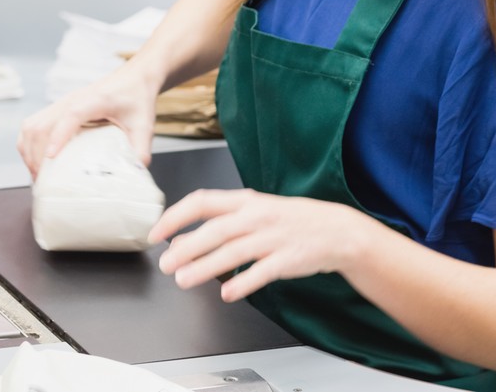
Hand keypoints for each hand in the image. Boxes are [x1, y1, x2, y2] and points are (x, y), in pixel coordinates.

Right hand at [16, 63, 159, 177]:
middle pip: (42, 125)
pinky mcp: (57, 109)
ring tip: (38, 175)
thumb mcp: (144, 126)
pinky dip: (29, 144)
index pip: (70, 115)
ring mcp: (61, 103)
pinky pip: (33, 125)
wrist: (133, 78)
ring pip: (31, 125)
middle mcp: (71, 100)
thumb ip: (140, 150)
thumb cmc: (137, 98)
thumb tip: (133, 175)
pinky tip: (37, 161)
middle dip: (36, 155)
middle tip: (44, 182)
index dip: (58, 136)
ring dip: (29, 151)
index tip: (51, 158)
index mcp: (94, 100)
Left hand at [148, 189, 380, 302]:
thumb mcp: (254, 212)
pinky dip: (244, 282)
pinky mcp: (289, 258)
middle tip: (166, 263)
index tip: (158, 233)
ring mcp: (273, 237)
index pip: (202, 201)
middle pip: (216, 229)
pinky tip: (227, 294)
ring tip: (184, 280)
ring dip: (206, 266)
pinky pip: (263, 271)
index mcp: (245, 201)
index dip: (176, 216)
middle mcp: (257, 216)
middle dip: (187, 247)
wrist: (337, 230)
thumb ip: (220, 223)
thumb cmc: (289, 221)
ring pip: (234, 251)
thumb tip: (181, 240)